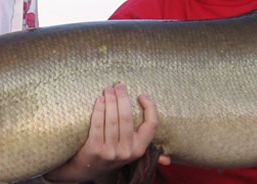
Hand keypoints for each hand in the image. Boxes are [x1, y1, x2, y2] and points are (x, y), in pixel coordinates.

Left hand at [44, 84, 169, 182]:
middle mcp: (127, 151)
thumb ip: (145, 149)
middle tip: (119, 86)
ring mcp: (111, 152)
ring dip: (110, 101)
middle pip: (128, 118)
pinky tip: (99, 100)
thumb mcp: (130, 154)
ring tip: (108, 90)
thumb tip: (168, 161)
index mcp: (140, 149)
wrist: (88, 169)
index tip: (141, 95)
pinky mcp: (95, 150)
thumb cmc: (111, 154)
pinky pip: (98, 126)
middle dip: (123, 99)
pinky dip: (99, 111)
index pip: (152, 126)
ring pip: (112, 120)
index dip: (149, 108)